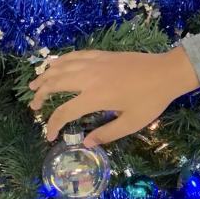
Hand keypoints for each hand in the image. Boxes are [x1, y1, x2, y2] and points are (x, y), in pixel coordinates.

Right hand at [29, 47, 199, 146]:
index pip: (64, 112)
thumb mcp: (131, 123)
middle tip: (33, 106)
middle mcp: (89, 78)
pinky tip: (55, 65)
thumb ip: (106, 134)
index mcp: (95, 97)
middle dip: (40, 95)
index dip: (52, 125)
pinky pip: (74, 55)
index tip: (49, 136)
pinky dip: (60, 60)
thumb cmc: (150, 100)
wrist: (166, 72)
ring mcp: (93, 63)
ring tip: (34, 84)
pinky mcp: (100, 55)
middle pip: (55, 84)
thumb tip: (86, 143)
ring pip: (60, 67)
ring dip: (45, 76)